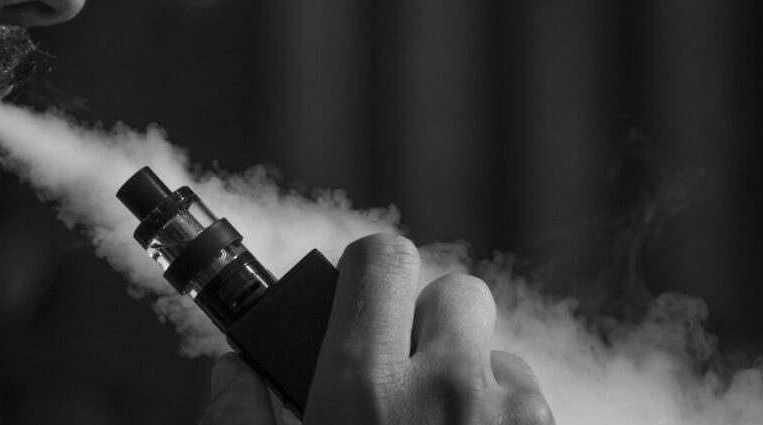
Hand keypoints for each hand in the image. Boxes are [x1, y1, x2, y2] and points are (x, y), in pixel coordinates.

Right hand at [200, 234, 554, 424]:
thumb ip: (244, 415)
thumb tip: (235, 365)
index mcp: (364, 390)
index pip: (381, 258)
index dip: (368, 273)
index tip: (360, 299)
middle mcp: (445, 390)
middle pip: (455, 292)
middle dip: (428, 323)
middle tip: (402, 377)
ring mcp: (509, 415)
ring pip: (495, 349)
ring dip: (468, 374)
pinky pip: (527, 397)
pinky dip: (502, 414)